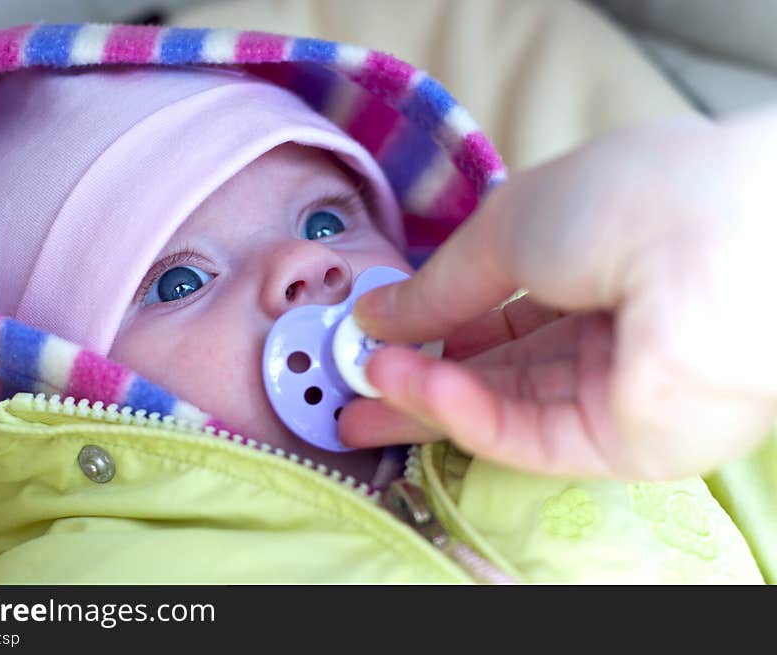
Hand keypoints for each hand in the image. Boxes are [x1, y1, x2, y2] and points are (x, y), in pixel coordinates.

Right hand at [339, 109, 776, 478]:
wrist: (723, 246)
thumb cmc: (621, 203)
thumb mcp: (507, 225)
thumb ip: (440, 284)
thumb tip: (377, 311)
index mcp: (594, 260)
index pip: (504, 303)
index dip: (435, 317)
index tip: (375, 327)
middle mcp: (605, 328)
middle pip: (495, 365)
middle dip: (417, 375)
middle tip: (350, 384)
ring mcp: (614, 388)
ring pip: (505, 404)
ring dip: (428, 396)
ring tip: (362, 388)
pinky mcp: (621, 442)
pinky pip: (530, 434)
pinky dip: (465, 414)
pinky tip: (413, 388)